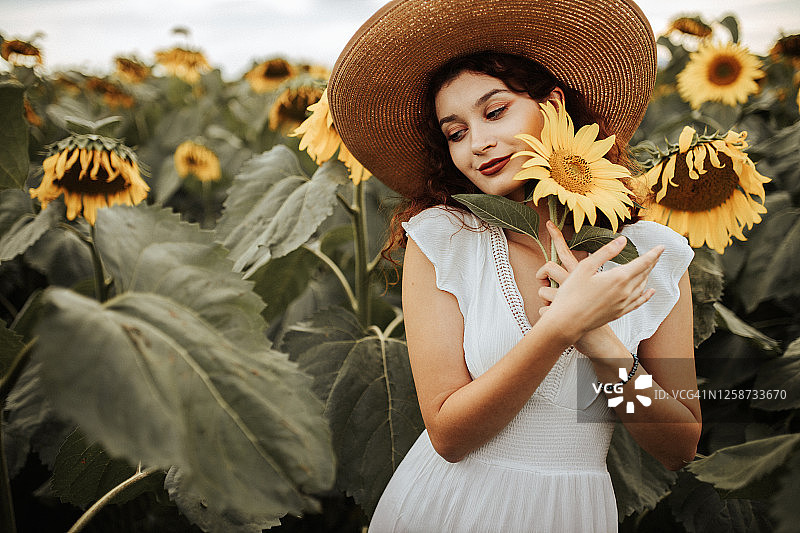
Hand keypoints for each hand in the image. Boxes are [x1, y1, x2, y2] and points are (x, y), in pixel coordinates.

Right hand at [535, 220, 663, 346]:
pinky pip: (638, 302)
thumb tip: (622, 240)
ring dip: (648, 275)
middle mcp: (625, 291)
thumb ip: (605, 252)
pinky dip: (646, 295)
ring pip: (642, 287)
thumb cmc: (571, 293)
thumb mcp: (585, 267)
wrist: (567, 322)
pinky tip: (650, 292)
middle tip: (657, 254)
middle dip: (651, 262)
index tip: (662, 247)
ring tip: (649, 268)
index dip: (654, 254)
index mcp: (618, 277)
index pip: (643, 262)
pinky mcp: (619, 313)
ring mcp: (623, 304)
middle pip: (644, 273)